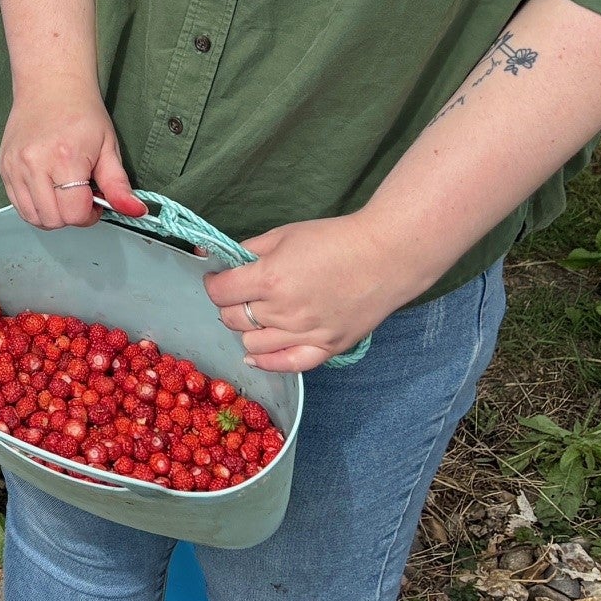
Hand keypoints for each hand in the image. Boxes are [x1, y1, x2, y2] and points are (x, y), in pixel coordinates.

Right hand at [0, 79, 139, 229]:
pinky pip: (16, 203)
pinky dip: (33, 204)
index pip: (74, 214)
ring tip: (62, 193)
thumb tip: (135, 211)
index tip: (95, 200)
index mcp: (65, 159)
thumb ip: (118, 185)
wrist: (50, 85)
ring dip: (51, 213)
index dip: (90, 214)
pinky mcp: (3, 167)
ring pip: (31, 216)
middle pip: (52, 220)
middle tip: (79, 196)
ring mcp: (14, 166)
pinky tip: (46, 187)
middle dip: (70, 216)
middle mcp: (34, 164)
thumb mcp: (108, 147)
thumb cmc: (81, 112)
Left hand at [202, 215, 425, 372]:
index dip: (214, 283)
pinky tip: (256, 354)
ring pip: (252, 344)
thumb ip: (248, 250)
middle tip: (238, 294)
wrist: (386, 256)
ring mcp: (305, 333)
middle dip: (228, 304)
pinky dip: (267, 362)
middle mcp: (283, 311)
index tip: (219, 278)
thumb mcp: (283, 235)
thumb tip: (216, 257)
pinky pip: (286, 365)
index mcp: (270, 278)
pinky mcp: (326, 348)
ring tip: (257, 314)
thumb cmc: (334, 239)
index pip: (220, 292)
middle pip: (232, 319)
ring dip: (247, 329)